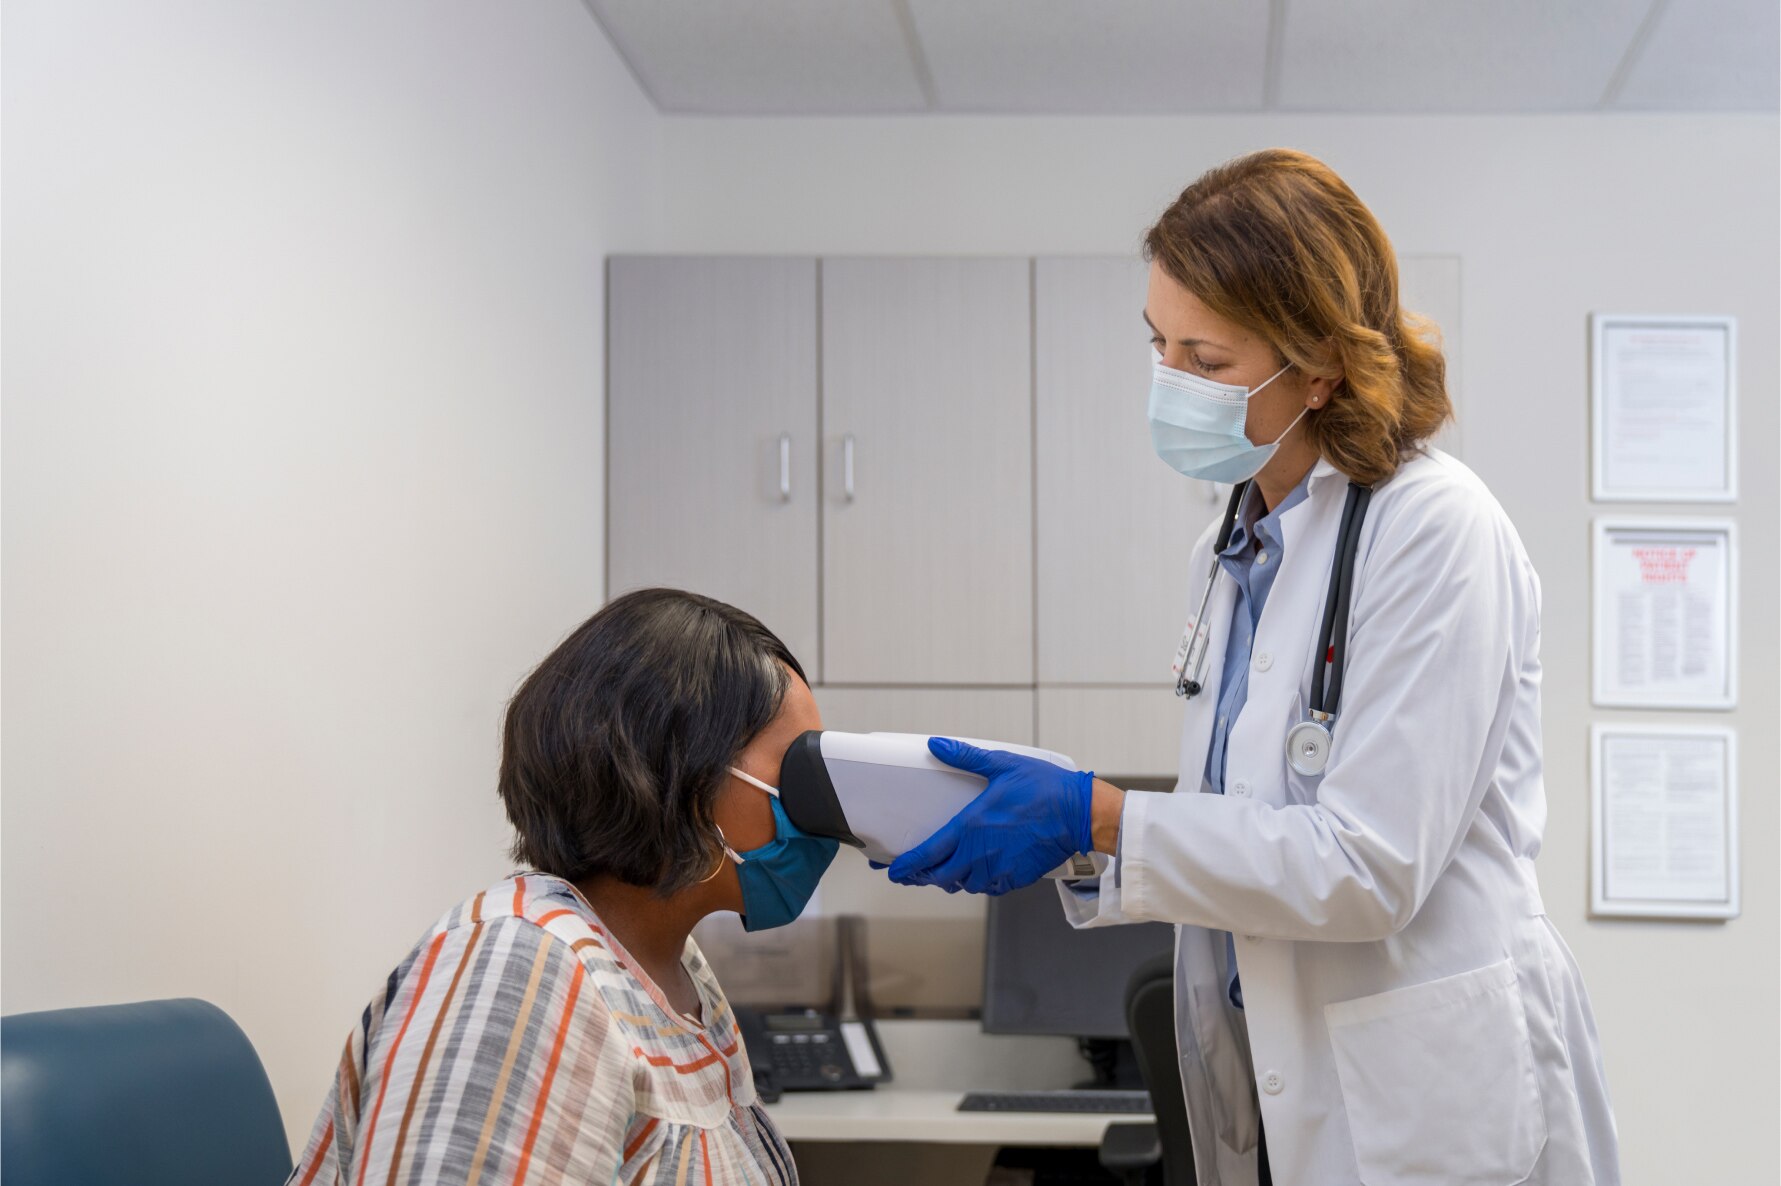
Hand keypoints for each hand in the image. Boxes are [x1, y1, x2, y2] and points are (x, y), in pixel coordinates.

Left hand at [886, 737, 1094, 895]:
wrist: (1080, 814)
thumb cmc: (1043, 788)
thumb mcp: (1002, 766)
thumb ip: (966, 757)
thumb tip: (936, 745)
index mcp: (971, 827)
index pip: (928, 855)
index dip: (907, 867)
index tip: (894, 871)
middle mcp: (980, 854)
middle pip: (941, 877)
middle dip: (924, 877)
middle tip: (914, 873)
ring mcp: (998, 869)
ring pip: (964, 884)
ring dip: (952, 879)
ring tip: (946, 870)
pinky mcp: (1016, 877)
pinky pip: (989, 887)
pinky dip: (979, 881)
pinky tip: (978, 871)